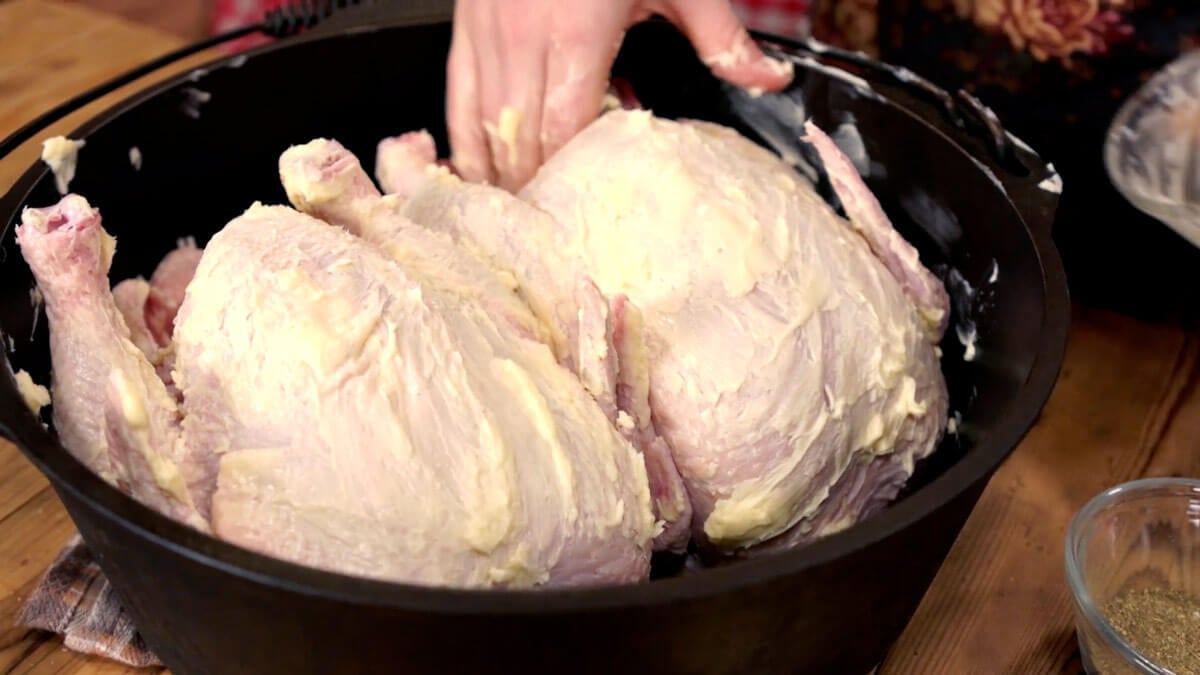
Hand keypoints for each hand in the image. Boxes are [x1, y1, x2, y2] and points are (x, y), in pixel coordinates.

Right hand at [446, 0, 794, 191]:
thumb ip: (721, 35)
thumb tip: (770, 81)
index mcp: (575, 35)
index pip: (563, 130)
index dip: (567, 178)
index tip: (582, 215)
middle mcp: (521, 41)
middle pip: (519, 139)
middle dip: (534, 190)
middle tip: (552, 233)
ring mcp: (485, 35)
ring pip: (479, 126)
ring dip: (497, 174)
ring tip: (514, 217)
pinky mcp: (464, 28)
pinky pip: (455, 96)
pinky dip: (462, 139)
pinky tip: (472, 170)